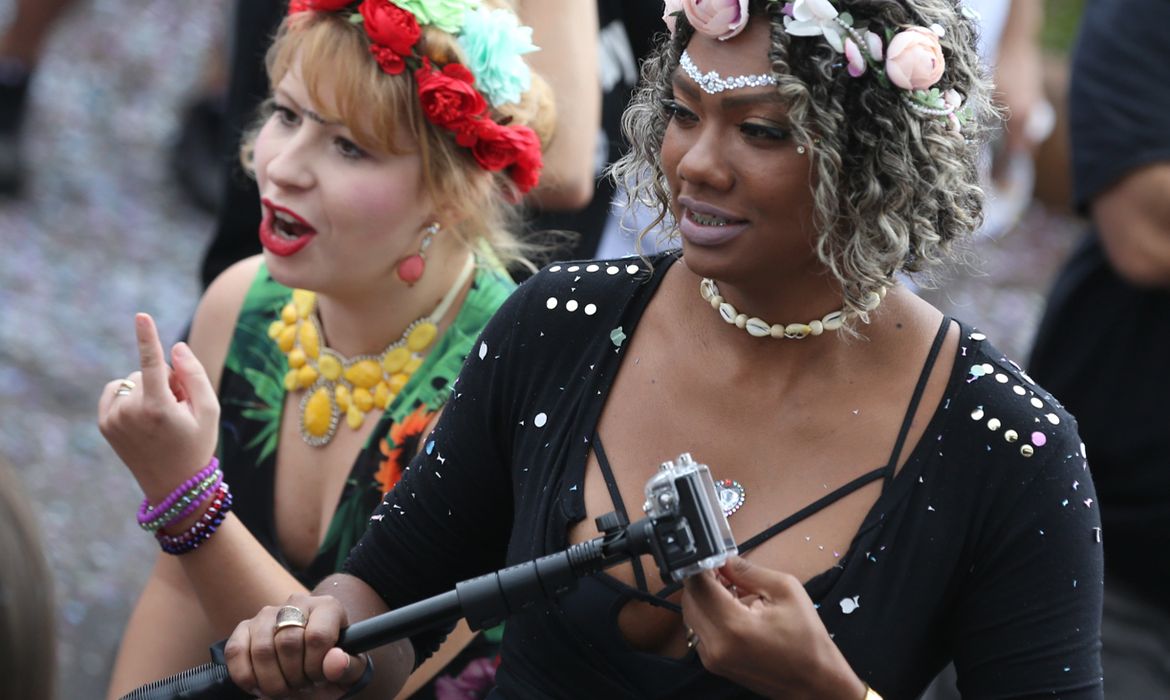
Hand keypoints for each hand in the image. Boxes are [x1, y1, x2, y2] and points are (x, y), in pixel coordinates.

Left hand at [97, 313, 219, 501]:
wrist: (174, 486)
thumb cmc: (197, 445)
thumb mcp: (209, 411)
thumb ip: (194, 376)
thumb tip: (175, 348)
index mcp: (158, 409)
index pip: (152, 364)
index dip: (148, 337)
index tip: (141, 315)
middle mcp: (131, 412)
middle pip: (150, 372)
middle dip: (166, 382)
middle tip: (179, 411)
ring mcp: (113, 419)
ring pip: (133, 381)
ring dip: (148, 390)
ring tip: (162, 418)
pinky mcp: (104, 423)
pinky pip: (116, 390)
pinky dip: (129, 395)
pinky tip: (142, 414)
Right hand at [224, 594, 369, 698]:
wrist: (309, 671)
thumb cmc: (330, 668)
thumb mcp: (348, 672)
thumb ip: (347, 667)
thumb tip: (336, 661)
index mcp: (328, 607)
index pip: (317, 636)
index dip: (316, 666)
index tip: (319, 677)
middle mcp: (296, 603)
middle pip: (288, 643)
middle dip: (294, 676)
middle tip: (301, 685)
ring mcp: (267, 614)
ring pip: (262, 650)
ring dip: (272, 681)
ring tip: (284, 687)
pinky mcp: (244, 628)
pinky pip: (235, 652)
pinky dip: (246, 677)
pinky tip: (261, 685)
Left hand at [681, 556, 864, 698]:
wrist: (814, 682)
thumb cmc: (807, 642)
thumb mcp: (785, 591)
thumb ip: (748, 571)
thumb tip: (724, 559)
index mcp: (733, 626)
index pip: (698, 585)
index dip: (703, 565)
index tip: (715, 556)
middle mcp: (716, 645)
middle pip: (690, 599)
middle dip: (703, 580)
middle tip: (725, 571)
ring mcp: (712, 658)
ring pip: (691, 614)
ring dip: (705, 597)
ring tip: (732, 590)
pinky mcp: (713, 663)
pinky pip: (699, 629)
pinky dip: (709, 614)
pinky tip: (732, 609)